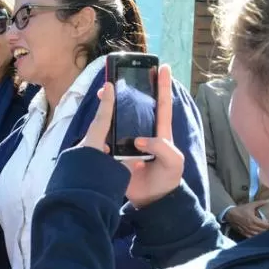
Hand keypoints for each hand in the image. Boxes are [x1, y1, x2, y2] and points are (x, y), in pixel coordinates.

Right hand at [78, 64, 183, 208]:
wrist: (150, 200)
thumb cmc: (167, 180)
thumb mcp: (173, 164)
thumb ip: (163, 149)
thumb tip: (139, 139)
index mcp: (160, 133)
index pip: (163, 105)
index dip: (163, 86)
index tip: (163, 67)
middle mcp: (143, 133)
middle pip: (135, 107)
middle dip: (128, 91)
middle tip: (116, 79)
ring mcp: (128, 143)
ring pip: (118, 120)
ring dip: (110, 107)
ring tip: (101, 95)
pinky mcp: (116, 154)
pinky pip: (106, 139)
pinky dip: (100, 131)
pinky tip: (94, 123)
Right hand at [226, 200, 268, 236]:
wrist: (230, 215)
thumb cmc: (240, 210)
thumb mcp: (250, 205)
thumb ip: (260, 203)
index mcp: (253, 220)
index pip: (266, 225)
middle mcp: (251, 227)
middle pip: (263, 231)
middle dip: (266, 229)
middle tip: (267, 226)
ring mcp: (247, 231)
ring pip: (258, 235)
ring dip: (262, 233)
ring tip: (263, 229)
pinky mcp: (244, 233)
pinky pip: (252, 237)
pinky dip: (256, 236)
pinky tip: (257, 233)